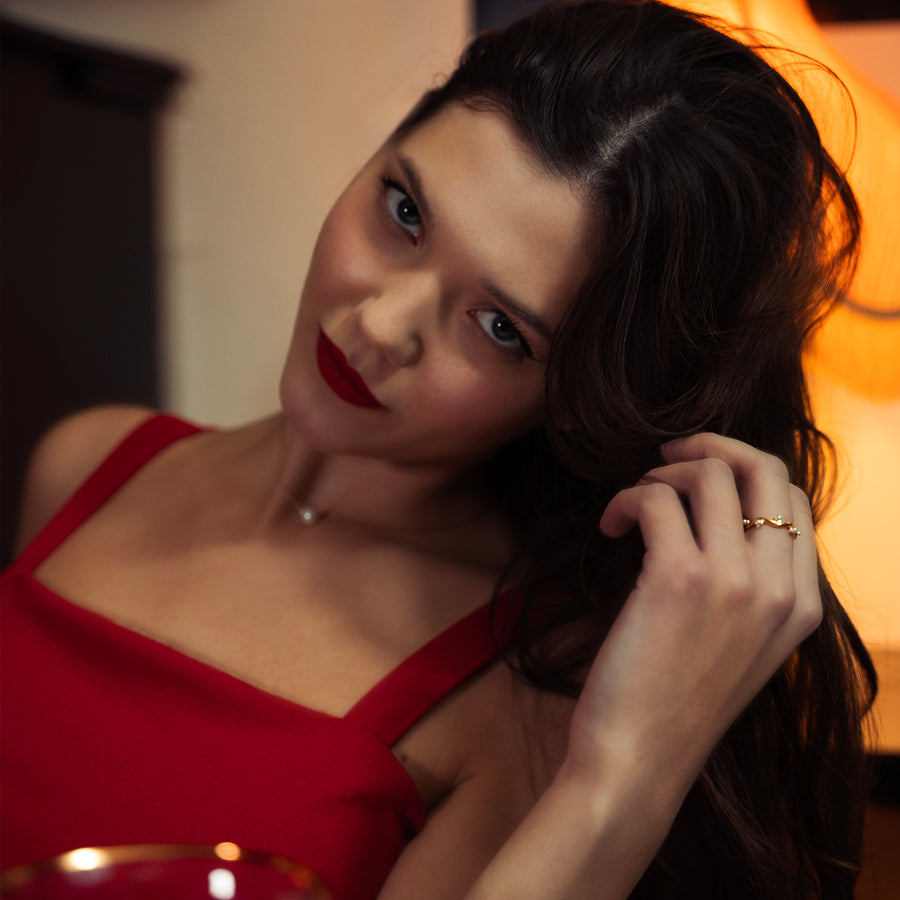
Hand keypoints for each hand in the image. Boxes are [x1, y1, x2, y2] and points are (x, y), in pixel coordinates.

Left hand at [565, 433, 821, 795]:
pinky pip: (655, 497)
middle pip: (766, 468)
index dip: (745, 473)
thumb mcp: (741, 646)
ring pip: (709, 473)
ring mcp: (735, 580)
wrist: (638, 763)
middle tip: (665, 458)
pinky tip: (610, 527)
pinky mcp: (678, 577)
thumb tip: (722, 518)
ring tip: (632, 506)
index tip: (700, 478)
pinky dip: (626, 498)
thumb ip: (751, 587)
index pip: (795, 501)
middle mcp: (781, 587)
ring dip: (660, 474)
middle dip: (712, 447)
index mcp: (803, 605)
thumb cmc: (676, 703)